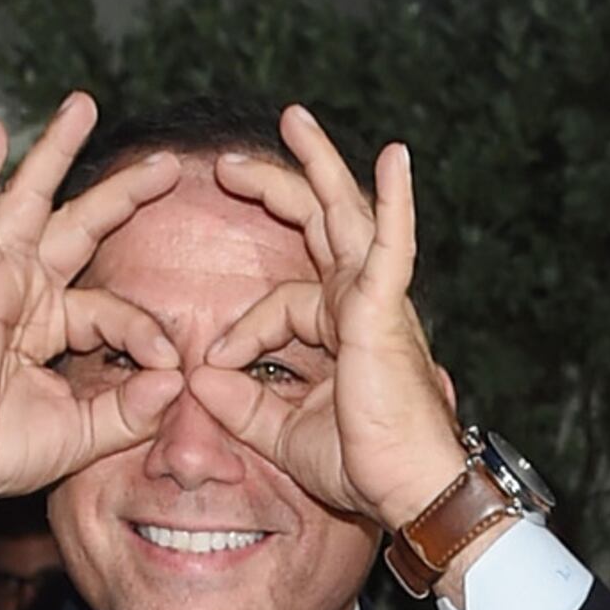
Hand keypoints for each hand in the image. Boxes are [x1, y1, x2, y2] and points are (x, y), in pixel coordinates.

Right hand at [0, 99, 185, 541]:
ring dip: (56, 152)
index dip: (147, 336)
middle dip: (122, 192)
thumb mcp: (83, 434)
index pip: (116, 311)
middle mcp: (27, 292)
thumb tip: (175, 379)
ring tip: (82, 106)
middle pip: (80, 225)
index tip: (166, 371)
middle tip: (164, 163)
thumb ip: (131, 409)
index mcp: (52, 325)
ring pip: (32, 201)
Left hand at [191, 109, 467, 530]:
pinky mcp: (386, 309)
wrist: (410, 489)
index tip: (214, 365)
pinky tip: (395, 157)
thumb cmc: (364, 466)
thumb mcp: (284, 435)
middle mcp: (359, 303)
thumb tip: (199, 381)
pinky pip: (390, 246)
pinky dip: (395, 202)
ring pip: (345, 215)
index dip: (242, 332)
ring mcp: (376, 300)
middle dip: (276, 185)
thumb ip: (242, 406)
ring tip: (293, 120)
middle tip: (228, 161)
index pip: (279, 305)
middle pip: (316, 225)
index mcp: (339, 328)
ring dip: (319, 165)